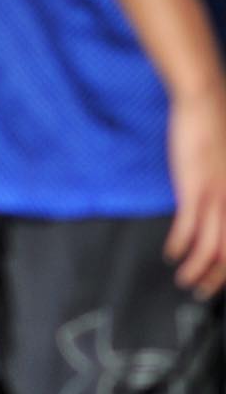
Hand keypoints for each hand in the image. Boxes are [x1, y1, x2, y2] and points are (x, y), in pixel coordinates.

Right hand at [165, 81, 225, 296]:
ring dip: (198, 271)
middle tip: (202, 291)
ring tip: (185, 281)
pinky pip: (189, 228)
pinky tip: (173, 255)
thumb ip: (221, 189)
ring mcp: (218, 196)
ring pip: (213, 248)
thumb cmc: (216, 128)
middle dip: (217, 279)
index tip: (218, 279)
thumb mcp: (223, 166)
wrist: (206, 102)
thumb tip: (213, 208)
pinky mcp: (196, 189)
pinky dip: (181, 247)